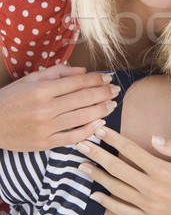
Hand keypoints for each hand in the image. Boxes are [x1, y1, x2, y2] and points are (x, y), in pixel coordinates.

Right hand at [0, 65, 119, 149]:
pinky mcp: (45, 143)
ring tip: (113, 104)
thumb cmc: (10, 99)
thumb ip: (57, 72)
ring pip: (82, 117)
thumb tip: (82, 71)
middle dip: (104, 92)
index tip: (107, 77)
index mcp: (42, 89)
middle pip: (84, 98)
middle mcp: (46, 108)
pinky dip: (89, 130)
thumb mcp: (30, 79)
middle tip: (116, 89)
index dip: (96, 79)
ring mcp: (46, 127)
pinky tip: (100, 123)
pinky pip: (73, 137)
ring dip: (102, 109)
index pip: (78, 82)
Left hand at [76, 126, 170, 214]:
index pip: (131, 150)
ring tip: (82, 165)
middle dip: (97, 154)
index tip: (100, 130)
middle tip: (81, 145)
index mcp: (162, 170)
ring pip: (116, 189)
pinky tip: (95, 194)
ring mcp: (148, 206)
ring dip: (97, 176)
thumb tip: (153, 138)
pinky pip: (122, 211)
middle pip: (117, 168)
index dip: (113, 139)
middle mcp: (152, 188)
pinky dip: (107, 202)